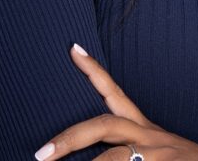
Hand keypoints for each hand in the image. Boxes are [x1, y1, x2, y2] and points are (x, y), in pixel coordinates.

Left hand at [34, 43, 197, 160]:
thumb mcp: (157, 151)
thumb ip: (128, 147)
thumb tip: (94, 154)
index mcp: (143, 128)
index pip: (114, 92)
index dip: (93, 71)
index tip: (72, 49)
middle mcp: (148, 135)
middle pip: (104, 125)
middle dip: (70, 138)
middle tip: (40, 154)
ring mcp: (155, 154)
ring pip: (111, 159)